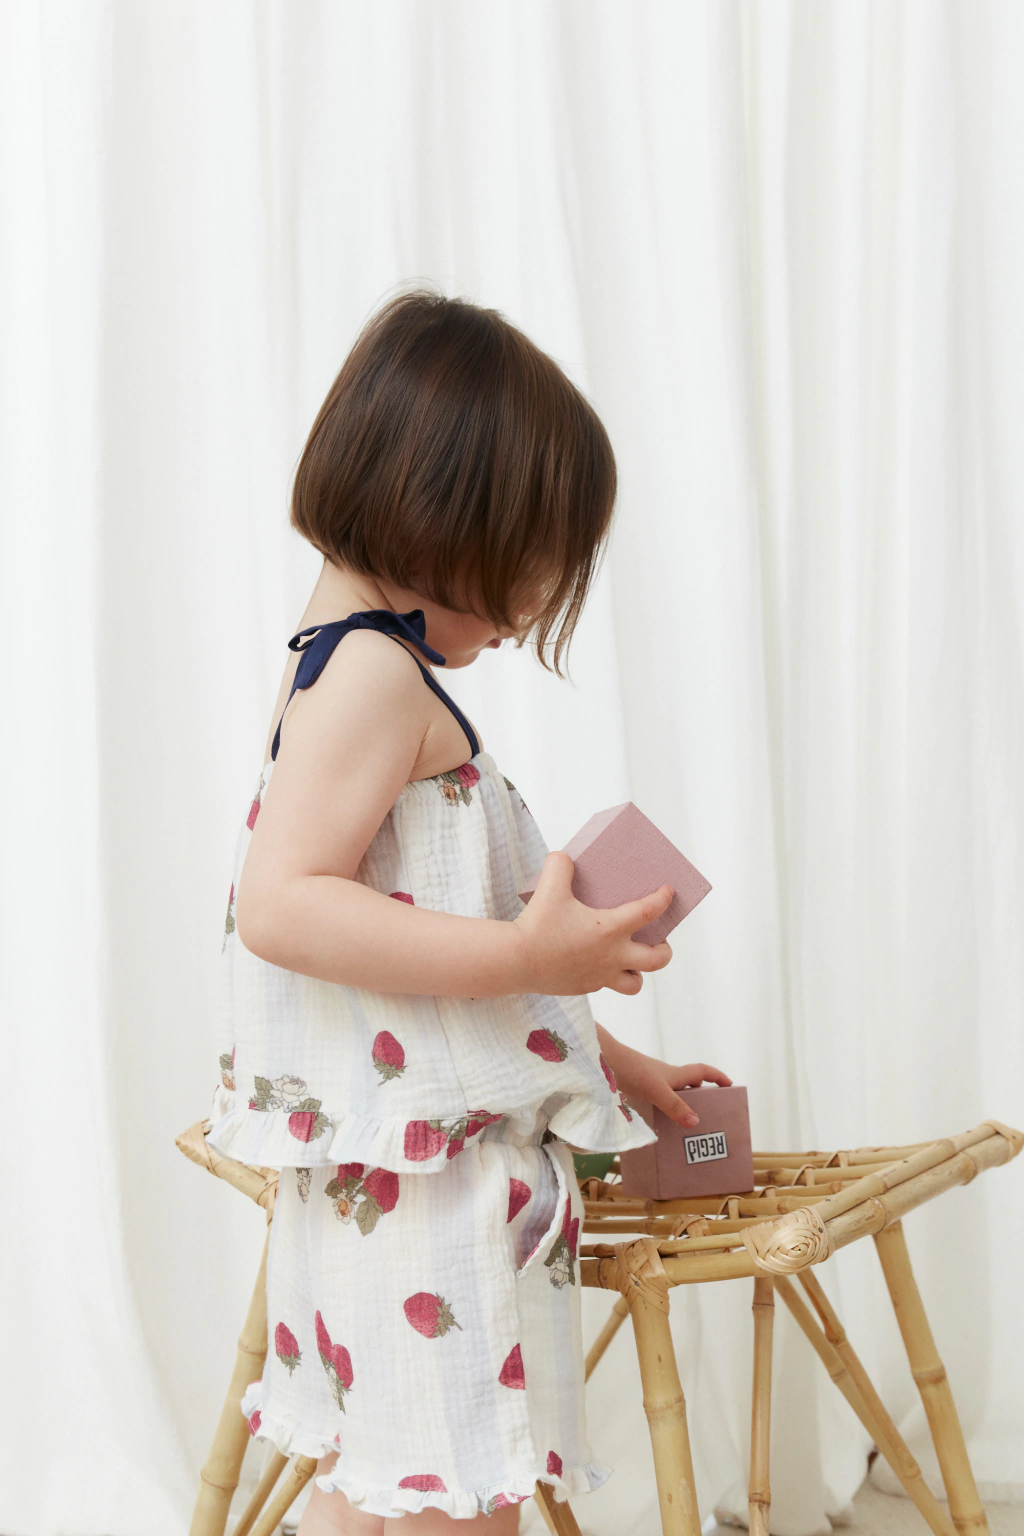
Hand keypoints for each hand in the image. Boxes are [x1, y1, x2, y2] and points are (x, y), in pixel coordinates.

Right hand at [512, 851, 673, 995]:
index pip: (648, 912)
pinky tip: (594, 962)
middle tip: (660, 939)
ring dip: (638, 971)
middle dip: (665, 949)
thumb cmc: (536, 925)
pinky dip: (606, 975)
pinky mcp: (583, 987)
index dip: (663, 900)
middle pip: (657, 960)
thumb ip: (560, 866)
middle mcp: (612, 956)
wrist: (516, 961)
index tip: (668, 892)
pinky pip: (604, 984)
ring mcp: (599, 976)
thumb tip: (565, 857)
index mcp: (610, 929)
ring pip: (635, 983)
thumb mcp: (549, 887)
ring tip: (630, 959)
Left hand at [595, 1025, 731, 1126]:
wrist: (602, 1060)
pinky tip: (657, 1124)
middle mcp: (664, 1076)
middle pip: (688, 1083)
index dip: (717, 1077)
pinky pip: (655, 1099)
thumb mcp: (657, 1090)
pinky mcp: (635, 1087)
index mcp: (674, 1074)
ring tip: (682, 1127)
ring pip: (671, 1092)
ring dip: (679, 1104)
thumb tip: (696, 1122)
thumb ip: (675, 1106)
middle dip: (699, 1095)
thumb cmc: (631, 1070)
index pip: (702, 1071)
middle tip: (707, 1114)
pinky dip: (661, 1109)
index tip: (730, 1085)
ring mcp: (649, 1081)